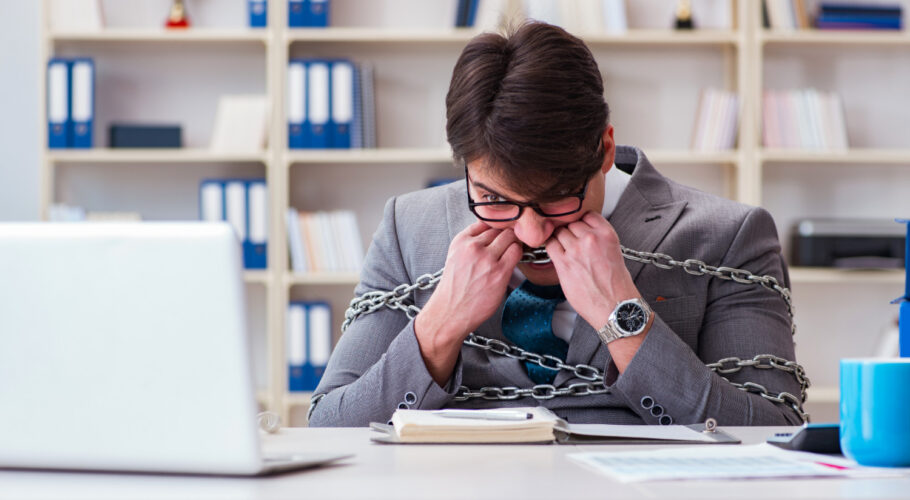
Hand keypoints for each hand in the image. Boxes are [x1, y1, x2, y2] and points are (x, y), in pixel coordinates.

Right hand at [415, 221, 521, 384]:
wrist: (450, 311)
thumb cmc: (455, 287)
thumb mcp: (456, 255)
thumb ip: (472, 241)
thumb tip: (493, 230)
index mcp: (461, 240)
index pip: (487, 220)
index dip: (496, 227)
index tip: (500, 233)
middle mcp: (473, 247)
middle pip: (501, 227)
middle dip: (506, 234)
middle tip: (508, 244)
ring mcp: (487, 259)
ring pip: (511, 237)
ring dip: (514, 244)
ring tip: (510, 253)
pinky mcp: (499, 272)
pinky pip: (517, 252)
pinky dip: (518, 254)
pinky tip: (513, 261)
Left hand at [545, 212, 641, 334]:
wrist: (615, 306)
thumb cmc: (616, 284)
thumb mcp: (614, 252)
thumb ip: (598, 239)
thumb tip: (581, 234)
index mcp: (606, 234)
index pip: (587, 215)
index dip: (582, 223)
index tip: (580, 230)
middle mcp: (591, 239)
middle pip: (571, 223)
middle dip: (571, 232)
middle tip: (573, 244)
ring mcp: (576, 250)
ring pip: (560, 232)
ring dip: (561, 240)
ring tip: (566, 251)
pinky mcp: (564, 263)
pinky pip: (550, 245)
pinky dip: (551, 247)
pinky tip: (557, 254)